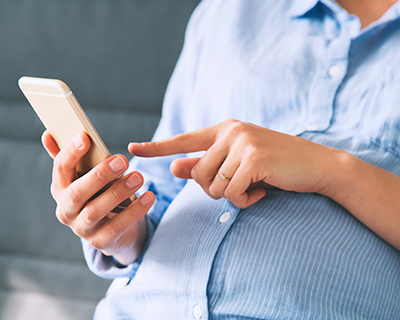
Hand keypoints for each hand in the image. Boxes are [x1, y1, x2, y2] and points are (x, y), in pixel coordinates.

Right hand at [42, 131, 154, 264]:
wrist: (112, 230)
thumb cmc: (98, 194)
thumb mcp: (87, 176)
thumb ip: (73, 158)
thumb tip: (48, 134)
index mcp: (61, 188)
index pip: (60, 169)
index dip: (70, 153)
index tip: (85, 137)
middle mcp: (66, 210)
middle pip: (77, 192)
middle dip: (100, 175)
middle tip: (122, 160)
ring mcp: (82, 228)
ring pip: (96, 211)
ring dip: (118, 192)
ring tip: (139, 177)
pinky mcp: (101, 242)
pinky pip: (117, 227)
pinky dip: (134, 212)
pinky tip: (149, 197)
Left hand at [129, 119, 339, 207]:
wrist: (317, 165)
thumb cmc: (276, 165)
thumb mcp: (238, 163)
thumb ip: (206, 163)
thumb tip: (175, 168)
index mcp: (224, 129)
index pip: (183, 139)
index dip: (157, 147)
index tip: (132, 150)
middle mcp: (230, 131)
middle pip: (197, 174)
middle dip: (215, 189)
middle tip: (242, 184)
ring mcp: (242, 143)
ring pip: (213, 186)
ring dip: (233, 195)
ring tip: (256, 184)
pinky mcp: (253, 158)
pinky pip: (231, 193)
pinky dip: (245, 200)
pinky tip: (264, 189)